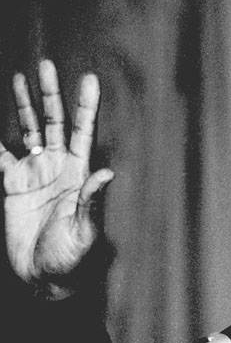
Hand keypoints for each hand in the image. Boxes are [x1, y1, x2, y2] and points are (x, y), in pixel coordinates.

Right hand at [0, 60, 112, 299]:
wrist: (46, 278)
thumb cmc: (73, 258)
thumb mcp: (86, 230)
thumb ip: (92, 201)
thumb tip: (106, 172)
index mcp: (80, 174)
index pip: (85, 133)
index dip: (86, 107)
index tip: (89, 80)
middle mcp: (59, 167)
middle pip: (56, 122)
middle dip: (51, 94)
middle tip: (47, 64)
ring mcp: (35, 174)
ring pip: (29, 131)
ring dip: (24, 106)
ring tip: (20, 77)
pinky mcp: (13, 186)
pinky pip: (0, 157)